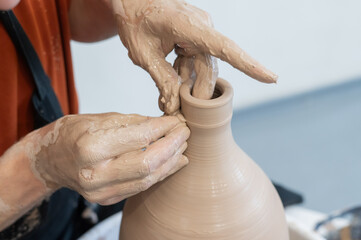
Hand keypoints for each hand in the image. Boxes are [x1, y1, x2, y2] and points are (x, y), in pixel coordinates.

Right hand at [27, 113, 188, 204]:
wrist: (51, 160)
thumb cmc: (73, 134)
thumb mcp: (101, 119)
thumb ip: (134, 123)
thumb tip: (165, 123)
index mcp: (91, 146)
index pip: (140, 138)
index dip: (164, 129)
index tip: (177, 121)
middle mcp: (96, 173)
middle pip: (147, 163)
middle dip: (172, 146)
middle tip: (185, 132)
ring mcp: (101, 191)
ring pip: (148, 179)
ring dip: (170, 161)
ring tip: (183, 146)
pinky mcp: (108, 199)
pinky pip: (141, 186)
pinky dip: (160, 173)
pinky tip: (173, 162)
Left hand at [111, 0, 277, 113]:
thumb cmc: (133, 19)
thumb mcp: (143, 54)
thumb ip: (162, 79)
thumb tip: (174, 105)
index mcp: (188, 26)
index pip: (225, 48)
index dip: (248, 65)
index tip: (272, 78)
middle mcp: (201, 27)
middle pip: (210, 68)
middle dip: (198, 93)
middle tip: (182, 112)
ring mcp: (199, 30)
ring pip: (204, 66)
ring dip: (189, 84)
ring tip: (169, 100)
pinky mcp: (195, 34)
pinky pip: (197, 58)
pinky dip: (186, 73)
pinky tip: (173, 83)